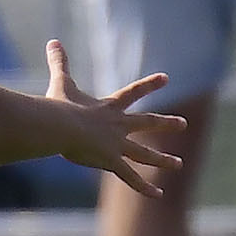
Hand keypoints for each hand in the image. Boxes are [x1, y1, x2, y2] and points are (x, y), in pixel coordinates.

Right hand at [40, 42, 186, 197]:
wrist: (61, 126)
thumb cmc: (59, 105)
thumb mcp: (61, 83)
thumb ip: (58, 63)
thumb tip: (52, 40)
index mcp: (108, 107)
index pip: (133, 92)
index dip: (150, 84)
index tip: (166, 78)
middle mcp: (118, 125)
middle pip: (147, 123)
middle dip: (165, 122)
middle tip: (183, 123)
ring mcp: (117, 145)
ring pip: (145, 154)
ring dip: (162, 159)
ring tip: (178, 164)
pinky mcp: (111, 161)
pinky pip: (131, 177)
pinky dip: (145, 187)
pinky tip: (158, 194)